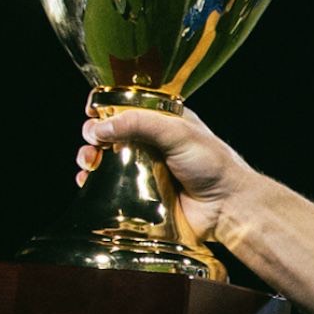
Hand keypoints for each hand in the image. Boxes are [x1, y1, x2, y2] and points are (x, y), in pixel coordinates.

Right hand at [77, 107, 255, 243]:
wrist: (226, 206)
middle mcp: (152, 142)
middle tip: (92, 142)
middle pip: (110, 133)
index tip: (92, 112)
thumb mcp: (178, 133)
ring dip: (89, 157)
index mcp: (164, 121)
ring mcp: (144, 168)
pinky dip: (93, 181)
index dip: (107, 107)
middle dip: (93, 135)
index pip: (128, 106)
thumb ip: (140, 123)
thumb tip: (100, 127)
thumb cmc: (213, 165)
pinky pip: (109, 185)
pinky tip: (87, 181)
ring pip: (105, 158)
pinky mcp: (139, 193)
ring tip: (88, 163)